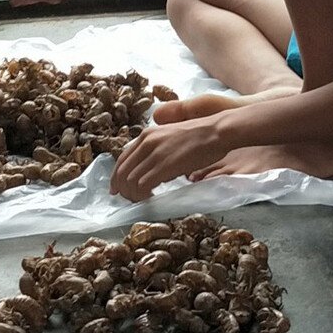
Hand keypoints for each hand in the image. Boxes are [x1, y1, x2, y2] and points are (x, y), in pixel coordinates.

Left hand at [109, 111, 228, 201]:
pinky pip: (143, 185)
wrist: (216, 131)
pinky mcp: (164, 165)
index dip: (117, 177)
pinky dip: (143, 195)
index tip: (117, 190)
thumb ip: (156, 148)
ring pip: (130, 180)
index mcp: (146, 135)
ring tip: (143, 200)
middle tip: (131, 200)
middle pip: (122, 171)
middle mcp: (146, 142)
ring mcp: (155, 153)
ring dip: (133, 195)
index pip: (122, 159)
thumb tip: (149, 167)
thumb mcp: (170, 137)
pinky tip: (152, 198)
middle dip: (123, 190)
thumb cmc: (199, 136)